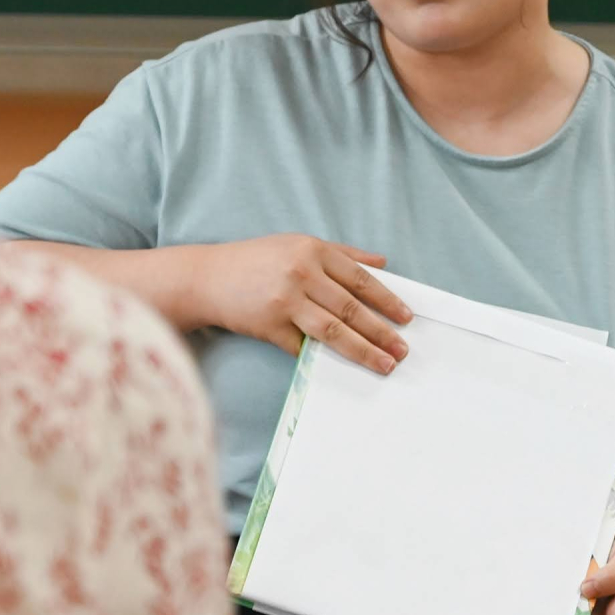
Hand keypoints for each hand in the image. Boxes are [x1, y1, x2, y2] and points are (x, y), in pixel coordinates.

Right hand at [199, 234, 412, 373]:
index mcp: (313, 250)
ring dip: (363, 350)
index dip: (387, 300)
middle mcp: (301, 273)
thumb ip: (343, 253)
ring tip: (385, 363)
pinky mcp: (270, 326)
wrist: (208, 277)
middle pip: (351, 308)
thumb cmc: (257, 260)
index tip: (406, 318)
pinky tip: (342, 369)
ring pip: (334, 330)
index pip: (360, 279)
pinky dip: (322, 357)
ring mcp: (285, 301)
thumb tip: (383, 264)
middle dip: (381, 331)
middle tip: (402, 350)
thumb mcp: (299, 244)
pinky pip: (303, 347)